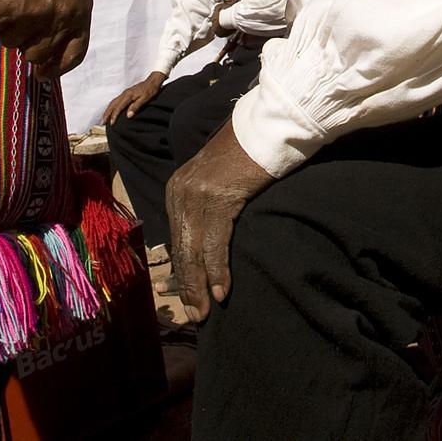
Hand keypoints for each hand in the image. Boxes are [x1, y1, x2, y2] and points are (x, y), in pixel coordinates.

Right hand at [0, 0, 91, 73]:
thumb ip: (70, 18)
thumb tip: (52, 47)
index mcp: (79, 15)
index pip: (72, 56)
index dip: (55, 69)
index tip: (42, 72)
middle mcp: (57, 21)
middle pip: (36, 55)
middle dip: (27, 43)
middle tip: (21, 24)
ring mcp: (29, 17)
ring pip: (10, 42)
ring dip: (8, 26)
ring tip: (13, 0)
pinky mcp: (3, 10)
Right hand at [103, 71, 167, 124]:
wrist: (153, 80)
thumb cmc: (151, 90)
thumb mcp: (146, 99)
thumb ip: (136, 106)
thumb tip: (128, 116)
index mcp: (128, 96)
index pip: (118, 107)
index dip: (114, 116)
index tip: (112, 124)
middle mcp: (125, 94)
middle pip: (112, 104)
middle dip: (107, 113)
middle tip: (102, 122)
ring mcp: (125, 93)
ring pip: (113, 102)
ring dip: (108, 110)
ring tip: (104, 118)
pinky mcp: (126, 93)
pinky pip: (116, 100)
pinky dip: (112, 106)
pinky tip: (112, 110)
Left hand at [165, 121, 273, 320]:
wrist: (264, 127)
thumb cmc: (247, 153)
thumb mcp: (217, 180)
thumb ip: (207, 205)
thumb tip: (208, 238)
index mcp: (177, 189)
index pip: (177, 239)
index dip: (181, 271)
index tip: (184, 297)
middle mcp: (180, 192)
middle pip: (182, 248)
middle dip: (187, 285)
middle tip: (195, 314)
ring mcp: (197, 195)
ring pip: (194, 250)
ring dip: (200, 285)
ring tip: (205, 311)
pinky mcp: (219, 198)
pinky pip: (215, 243)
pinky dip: (217, 270)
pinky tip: (221, 290)